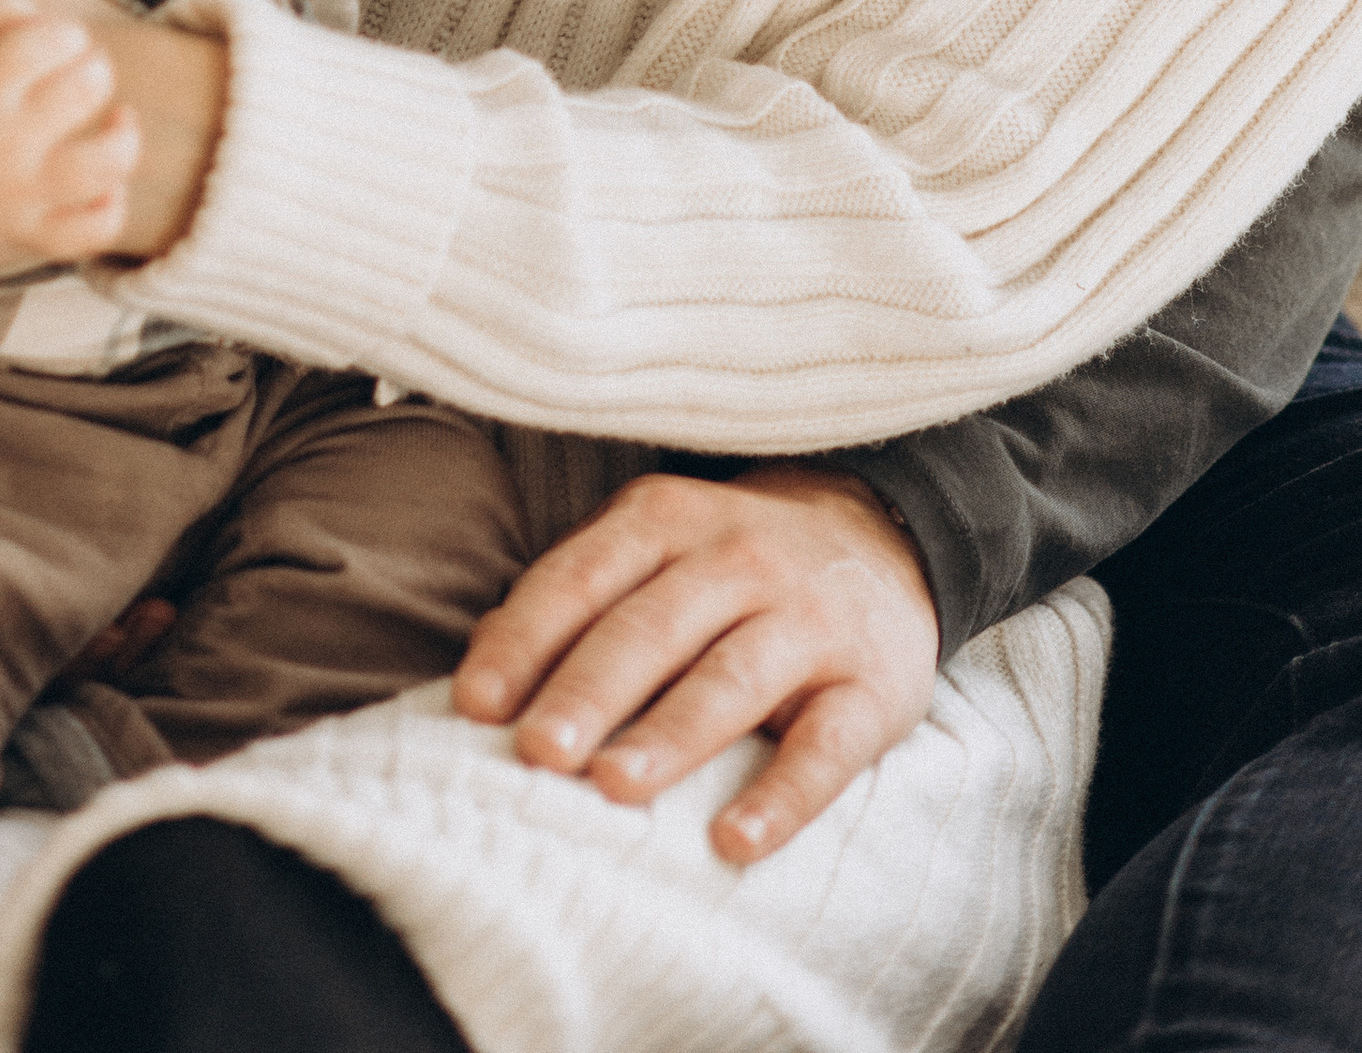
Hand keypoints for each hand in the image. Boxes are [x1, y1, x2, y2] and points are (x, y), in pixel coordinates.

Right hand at [0, 0, 139, 285]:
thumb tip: (53, 22)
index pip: (56, 41)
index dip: (66, 33)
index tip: (51, 43)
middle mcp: (0, 142)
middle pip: (85, 92)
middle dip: (95, 68)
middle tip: (79, 70)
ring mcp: (14, 195)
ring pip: (102, 169)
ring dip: (123, 137)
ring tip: (116, 120)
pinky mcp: (20, 235)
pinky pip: (86, 233)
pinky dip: (111, 207)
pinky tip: (106, 180)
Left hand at [453, 463, 940, 860]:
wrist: (886, 542)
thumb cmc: (731, 564)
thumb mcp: (656, 547)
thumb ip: (577, 593)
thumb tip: (484, 657)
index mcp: (667, 518)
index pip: (583, 577)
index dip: (527, 639)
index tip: (476, 703)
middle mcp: (738, 558)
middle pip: (650, 628)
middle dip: (588, 691)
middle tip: (536, 753)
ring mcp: (809, 620)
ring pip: (730, 680)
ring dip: (669, 735)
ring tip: (612, 788)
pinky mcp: (871, 688)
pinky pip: (827, 748)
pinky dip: (782, 797)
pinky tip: (734, 842)